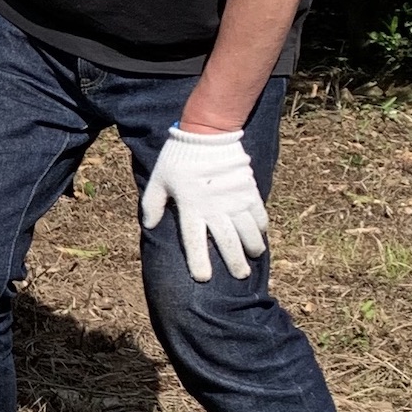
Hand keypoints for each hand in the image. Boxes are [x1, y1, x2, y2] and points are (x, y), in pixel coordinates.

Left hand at [140, 127, 268, 281]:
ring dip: (252, 246)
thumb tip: (149, 226)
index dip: (198, 261)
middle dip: (234, 262)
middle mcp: (214, 209)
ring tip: (254, 256)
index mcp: (191, 208)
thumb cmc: (179, 157)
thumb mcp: (158, 179)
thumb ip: (152, 204)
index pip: (194, 242)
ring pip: (248, 231)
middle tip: (240, 276)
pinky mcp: (249, 190)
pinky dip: (262, 226)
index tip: (203, 278)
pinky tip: (262, 234)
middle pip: (227, 242)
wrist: (207, 134)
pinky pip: (259, 213)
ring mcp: (234, 200)